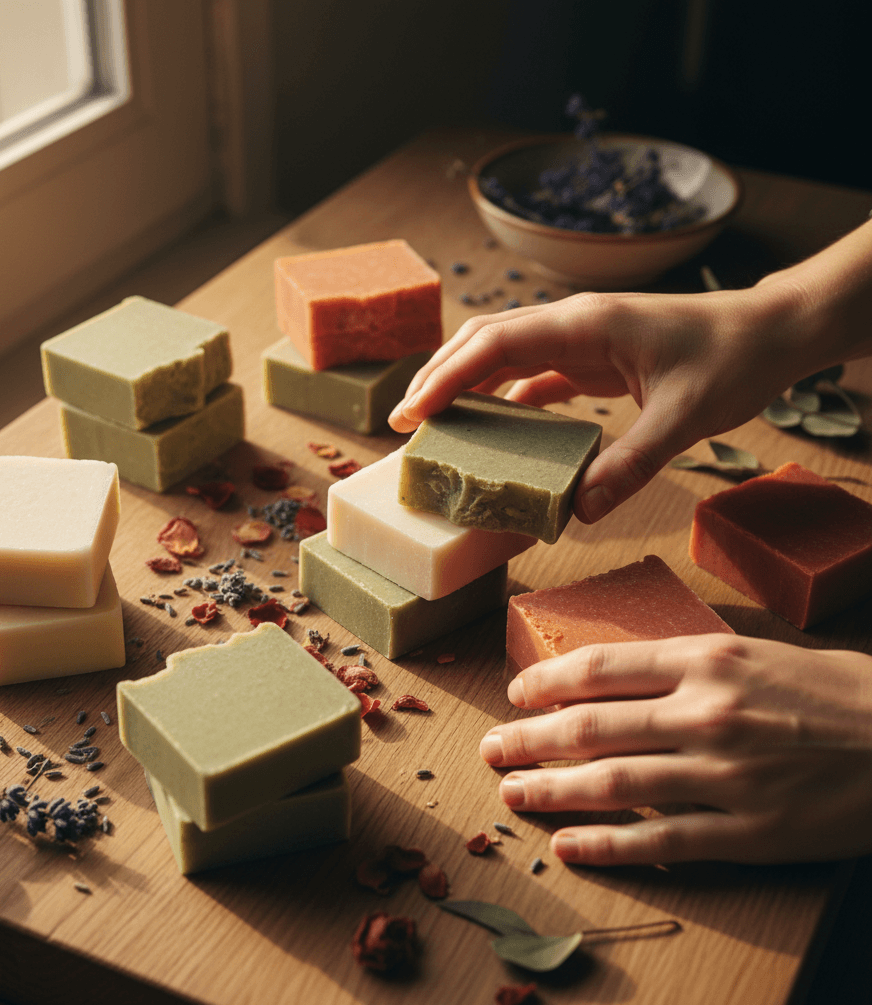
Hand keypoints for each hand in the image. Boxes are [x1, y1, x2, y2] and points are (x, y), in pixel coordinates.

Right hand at [389, 284, 813, 522]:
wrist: (771, 332)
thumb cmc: (733, 359)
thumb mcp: (685, 417)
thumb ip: (631, 464)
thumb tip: (580, 512)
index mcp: (584, 324)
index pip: (496, 344)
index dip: (446, 376)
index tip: (410, 412)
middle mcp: (573, 324)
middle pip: (484, 342)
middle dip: (437, 377)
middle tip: (400, 423)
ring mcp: (580, 338)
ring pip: (503, 355)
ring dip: (464, 386)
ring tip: (432, 426)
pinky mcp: (592, 357)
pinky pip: (534, 375)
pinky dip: (506, 400)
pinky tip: (494, 431)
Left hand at [479, 634, 871, 864]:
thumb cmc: (832, 691)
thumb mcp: (754, 652)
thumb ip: (683, 664)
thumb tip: (609, 678)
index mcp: (707, 660)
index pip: (599, 668)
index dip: (544, 682)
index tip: (516, 694)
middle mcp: (707, 714)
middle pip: (590, 727)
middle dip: (528, 739)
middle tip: (492, 748)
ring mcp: (726, 776)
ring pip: (613, 784)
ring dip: (551, 790)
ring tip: (512, 793)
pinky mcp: (751, 833)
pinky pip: (661, 842)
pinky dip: (608, 845)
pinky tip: (568, 845)